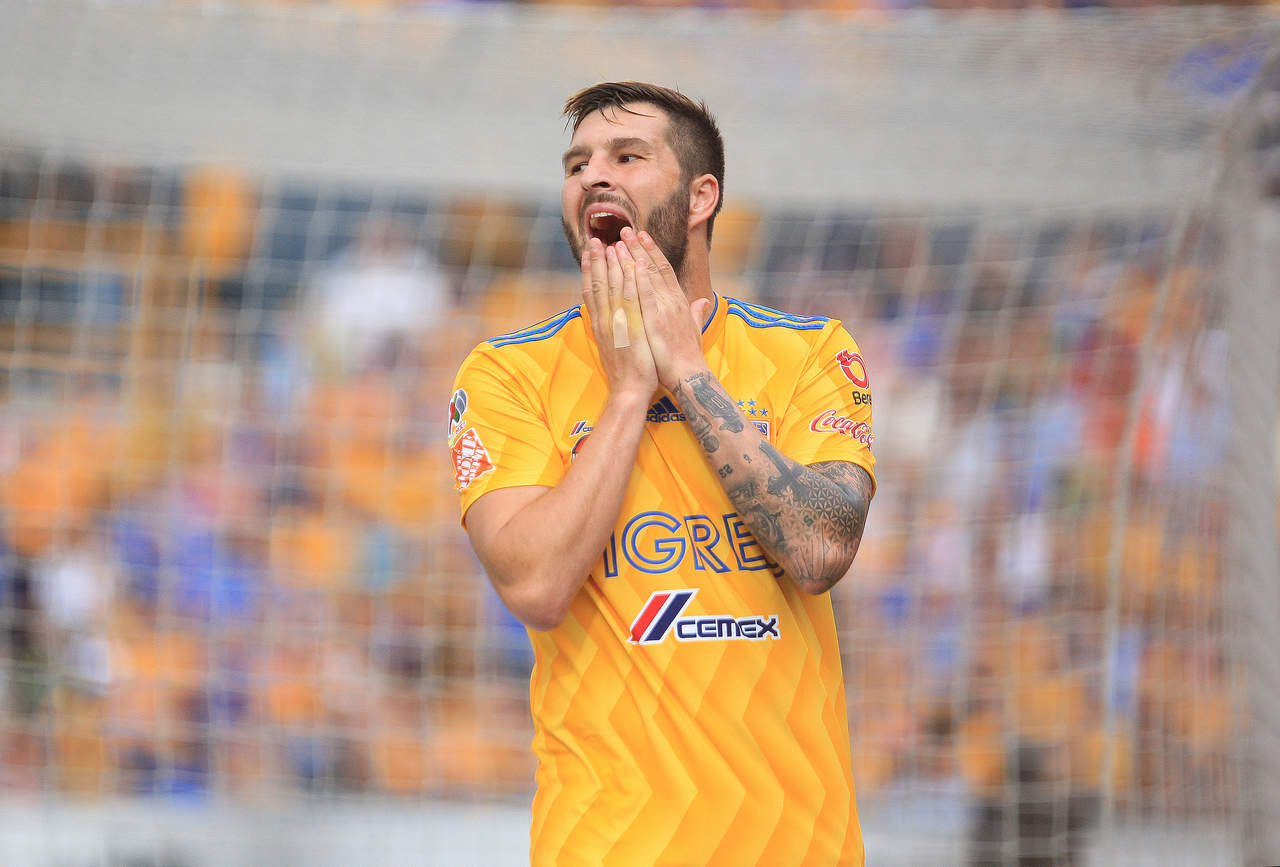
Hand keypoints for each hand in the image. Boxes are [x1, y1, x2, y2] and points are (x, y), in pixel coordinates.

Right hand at [581, 237, 656, 401]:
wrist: (628, 391)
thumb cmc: (624, 372)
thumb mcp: (612, 346)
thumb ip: (609, 327)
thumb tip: (606, 315)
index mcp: (599, 324)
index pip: (592, 291)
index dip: (591, 270)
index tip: (591, 252)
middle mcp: (604, 321)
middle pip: (598, 285)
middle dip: (597, 260)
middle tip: (595, 239)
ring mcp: (616, 324)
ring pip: (612, 288)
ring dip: (612, 264)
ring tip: (610, 243)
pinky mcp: (631, 329)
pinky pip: (631, 300)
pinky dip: (632, 281)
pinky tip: (633, 265)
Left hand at [621, 227, 712, 390]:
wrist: (688, 376)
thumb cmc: (687, 356)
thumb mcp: (694, 330)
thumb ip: (696, 313)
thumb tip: (702, 301)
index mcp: (678, 302)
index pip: (664, 270)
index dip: (652, 252)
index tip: (642, 237)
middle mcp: (672, 301)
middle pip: (654, 267)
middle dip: (639, 247)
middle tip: (626, 230)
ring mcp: (664, 310)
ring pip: (647, 276)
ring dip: (633, 256)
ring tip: (619, 240)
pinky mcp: (656, 321)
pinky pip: (646, 295)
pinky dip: (640, 278)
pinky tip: (633, 264)